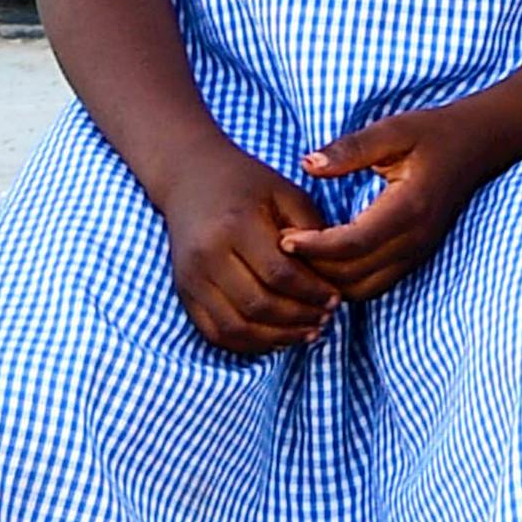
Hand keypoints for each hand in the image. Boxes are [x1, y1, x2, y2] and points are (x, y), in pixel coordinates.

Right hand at [149, 139, 336, 359]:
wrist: (191, 178)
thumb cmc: (250, 185)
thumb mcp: (288, 195)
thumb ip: (311, 233)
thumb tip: (331, 277)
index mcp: (236, 226)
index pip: (279, 274)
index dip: (313, 292)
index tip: (337, 298)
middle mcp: (206, 255)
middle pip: (258, 305)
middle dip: (299, 318)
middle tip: (327, 318)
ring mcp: (190, 277)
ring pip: (235, 326)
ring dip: (277, 337)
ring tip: (308, 332)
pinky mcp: (183, 291)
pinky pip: (214, 331)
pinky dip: (248, 343)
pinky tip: (277, 338)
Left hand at [276, 101, 505, 307]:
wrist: (477, 146)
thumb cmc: (432, 134)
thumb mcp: (393, 130)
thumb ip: (350, 148)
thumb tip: (308, 164)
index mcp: (409, 208)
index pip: (353, 244)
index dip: (314, 247)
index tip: (282, 237)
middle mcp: (415, 238)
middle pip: (353, 275)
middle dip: (313, 268)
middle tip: (279, 250)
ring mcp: (417, 252)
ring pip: (361, 289)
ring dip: (327, 281)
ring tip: (298, 260)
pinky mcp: (413, 258)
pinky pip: (372, 286)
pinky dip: (343, 282)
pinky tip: (322, 263)